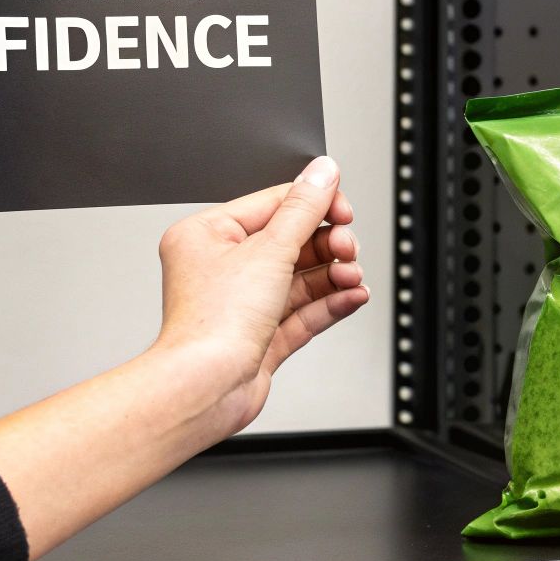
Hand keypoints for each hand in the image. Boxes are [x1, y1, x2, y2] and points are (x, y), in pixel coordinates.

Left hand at [150, 156, 370, 430]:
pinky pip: (303, 311)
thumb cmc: (212, 323)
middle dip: (328, 246)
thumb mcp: (269, 250)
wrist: (206, 388)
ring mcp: (242, 305)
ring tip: (353, 276)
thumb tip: (323, 172)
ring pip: (300, 279)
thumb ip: (304, 209)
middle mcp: (221, 268)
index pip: (272, 205)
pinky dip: (330, 302)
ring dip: (334, 275)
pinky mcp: (260, 337)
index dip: (313, 205)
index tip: (344, 209)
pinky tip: (352, 296)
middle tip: (348, 248)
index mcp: (207, 236)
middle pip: (291, 242)